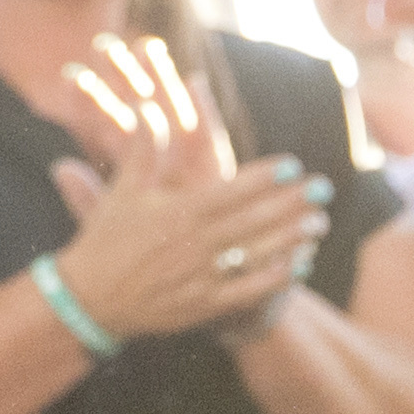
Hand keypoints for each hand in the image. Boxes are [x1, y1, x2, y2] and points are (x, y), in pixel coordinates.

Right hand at [47, 36, 334, 337]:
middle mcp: (193, 243)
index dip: (264, 178)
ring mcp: (202, 275)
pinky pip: (249, 289)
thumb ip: (142, 152)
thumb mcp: (121, 192)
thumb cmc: (106, 239)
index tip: (292, 164)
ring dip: (292, 236)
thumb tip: (149, 110)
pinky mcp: (205, 303)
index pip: (230, 191)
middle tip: (324, 187)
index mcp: (176, 214)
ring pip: (258, 253)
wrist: (90, 297)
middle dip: (291, 203)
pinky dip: (276, 277)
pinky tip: (299, 264)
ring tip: (320, 221)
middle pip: (253, 220)